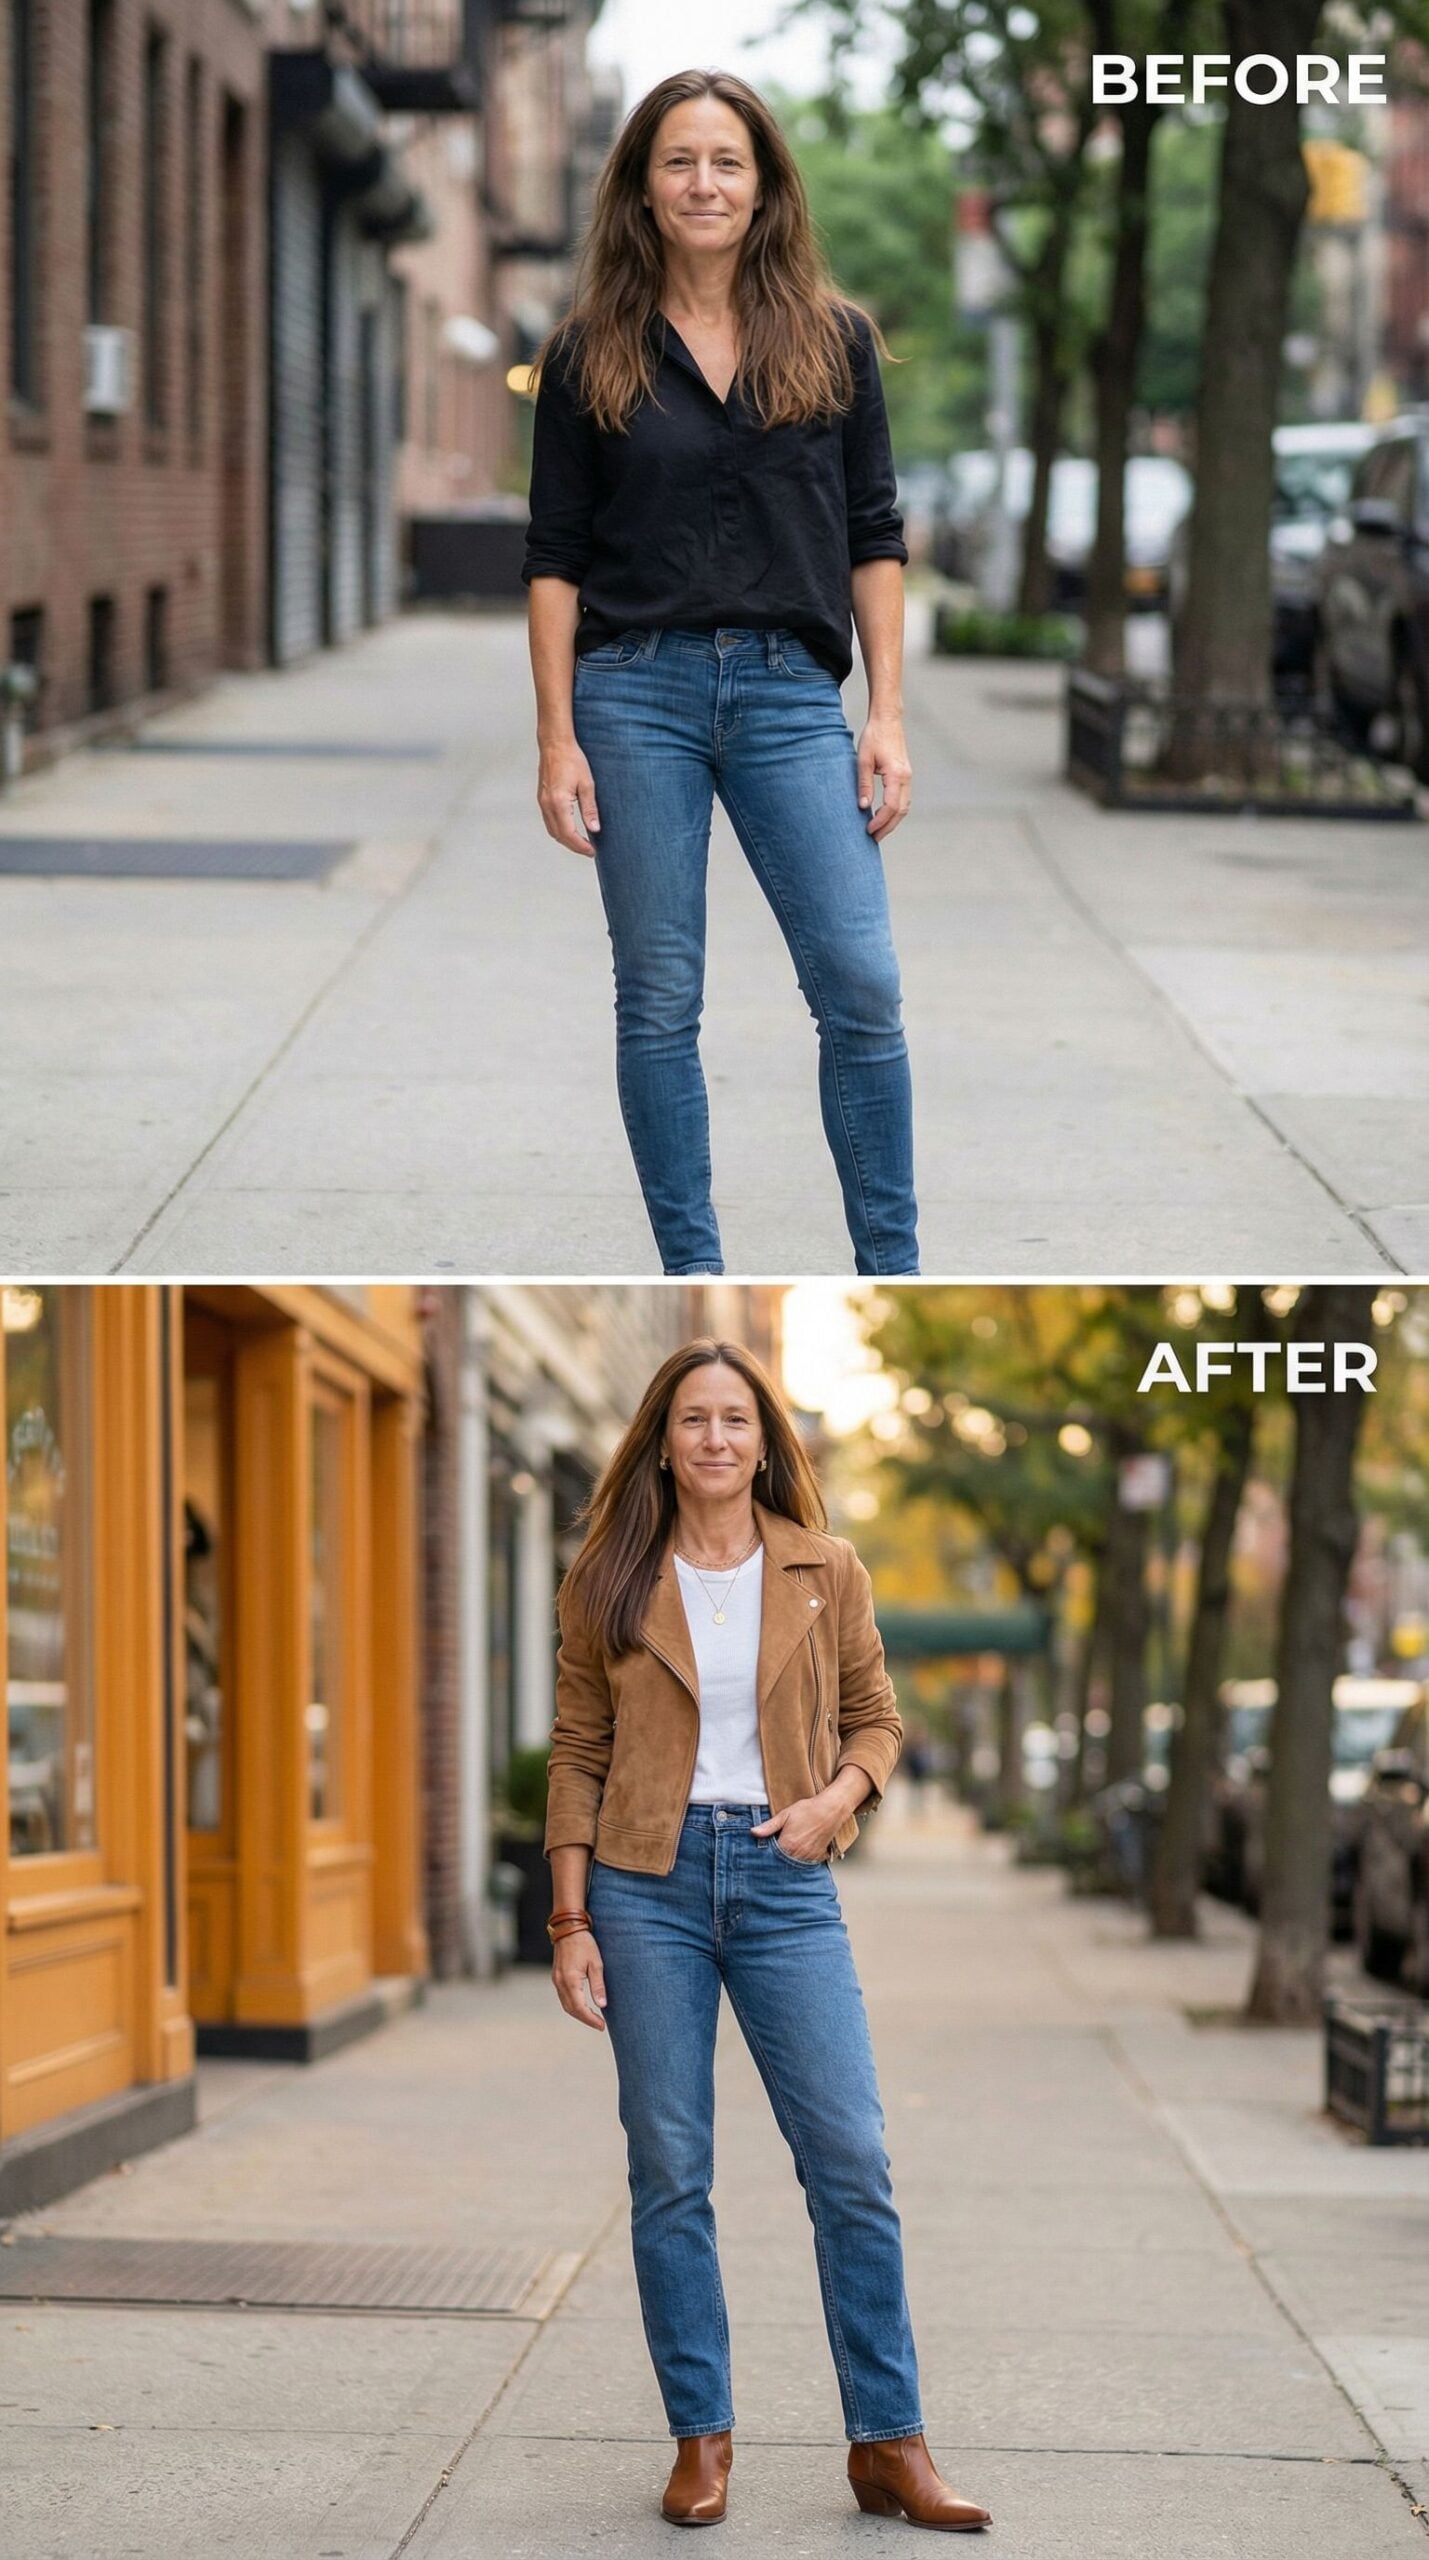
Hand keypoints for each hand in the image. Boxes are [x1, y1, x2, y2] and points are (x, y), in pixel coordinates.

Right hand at [537, 739, 601, 858]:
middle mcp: (547, 805)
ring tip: (581, 842)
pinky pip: (549, 821)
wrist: (555, 744)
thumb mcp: (587, 784)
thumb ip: (590, 809)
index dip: (581, 846)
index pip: (569, 834)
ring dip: (566, 839)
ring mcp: (542, 803)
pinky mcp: (542, 799)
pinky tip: (570, 829)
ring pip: (552, 830)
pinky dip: (559, 830)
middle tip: (589, 850)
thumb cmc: (572, 760)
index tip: (592, 851)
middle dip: (574, 846)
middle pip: (559, 836)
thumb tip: (594, 829)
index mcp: (559, 803)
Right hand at [552, 1928, 606, 2029]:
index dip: (591, 2019)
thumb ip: (598, 1985)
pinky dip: (573, 2005)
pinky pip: (563, 1996)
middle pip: (571, 2009)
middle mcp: (560, 1982)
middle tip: (599, 2025)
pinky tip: (583, 2005)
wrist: (568, 1928)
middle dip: (585, 2019)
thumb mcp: (596, 1963)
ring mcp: (556, 1979)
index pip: (580, 2008)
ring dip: (578, 2013)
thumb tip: (602, 2005)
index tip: (602, 2026)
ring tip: (593, 2018)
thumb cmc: (584, 1943)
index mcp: (570, 1980)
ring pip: (566, 2004)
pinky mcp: (556, 1976)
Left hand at [750, 1794, 833, 1861]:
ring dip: (789, 1862)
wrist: (830, 1810)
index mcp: (788, 1844)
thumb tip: (753, 1832)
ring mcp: (809, 1857)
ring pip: (794, 1866)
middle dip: (777, 1861)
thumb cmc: (808, 1810)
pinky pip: (806, 1864)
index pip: (771, 1858)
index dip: (766, 1856)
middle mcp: (798, 1854)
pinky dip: (801, 1861)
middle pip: (782, 1864)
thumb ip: (769, 1826)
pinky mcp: (818, 1856)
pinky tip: (798, 1854)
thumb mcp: (785, 1815)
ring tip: (786, 1854)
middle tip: (773, 1855)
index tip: (763, 1854)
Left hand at [855, 713, 910, 841]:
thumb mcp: (863, 760)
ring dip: (892, 821)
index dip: (880, 821)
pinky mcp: (905, 775)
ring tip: (877, 831)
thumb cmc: (874, 736)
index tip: (868, 830)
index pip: (891, 806)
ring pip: (905, 807)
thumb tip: (863, 807)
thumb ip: (864, 784)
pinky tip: (883, 816)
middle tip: (873, 838)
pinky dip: (895, 811)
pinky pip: (904, 799)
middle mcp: (906, 778)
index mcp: (896, 775)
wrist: (888, 719)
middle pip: (901, 811)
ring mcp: (908, 777)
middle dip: (887, 827)